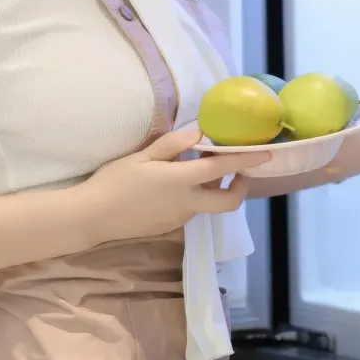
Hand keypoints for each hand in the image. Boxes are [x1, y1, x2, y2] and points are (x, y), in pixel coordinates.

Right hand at [80, 127, 271, 243]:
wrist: (93, 218)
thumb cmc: (113, 182)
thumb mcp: (141, 157)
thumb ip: (172, 145)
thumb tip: (199, 134)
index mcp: (180, 182)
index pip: (221, 169)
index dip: (246, 160)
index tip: (266, 153)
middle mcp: (187, 204)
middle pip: (228, 201)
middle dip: (241, 185)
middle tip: (238, 169)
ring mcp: (180, 217)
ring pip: (209, 203)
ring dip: (213, 187)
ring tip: (198, 166)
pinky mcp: (170, 225)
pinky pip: (192, 208)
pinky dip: (195, 194)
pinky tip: (175, 183)